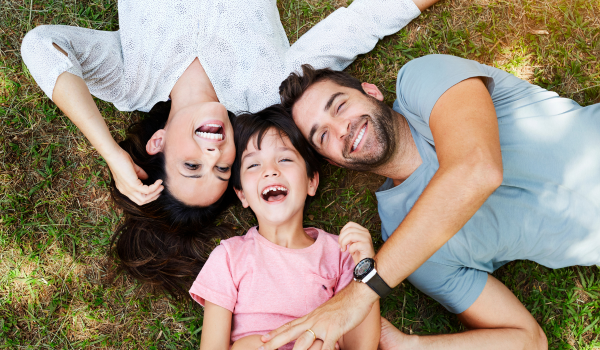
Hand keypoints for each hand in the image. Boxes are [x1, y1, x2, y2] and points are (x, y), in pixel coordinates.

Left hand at [107, 149, 163, 204]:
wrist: (114, 155)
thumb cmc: (120, 159)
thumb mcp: (132, 168)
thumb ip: (139, 174)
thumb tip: (147, 177)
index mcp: (124, 188)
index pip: (137, 198)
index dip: (147, 197)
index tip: (155, 191)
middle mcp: (126, 191)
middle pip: (142, 201)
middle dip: (153, 197)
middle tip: (160, 190)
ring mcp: (129, 189)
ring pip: (144, 199)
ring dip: (155, 193)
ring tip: (161, 186)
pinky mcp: (132, 185)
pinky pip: (147, 190)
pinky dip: (155, 187)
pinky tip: (159, 181)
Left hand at [259, 282, 378, 349]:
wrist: (358, 293)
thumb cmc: (346, 305)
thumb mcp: (328, 314)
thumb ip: (321, 323)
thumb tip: (316, 333)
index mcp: (312, 317)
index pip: (290, 326)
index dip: (276, 332)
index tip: (263, 338)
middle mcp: (313, 321)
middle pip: (290, 333)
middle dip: (275, 342)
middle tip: (262, 348)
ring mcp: (323, 325)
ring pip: (303, 342)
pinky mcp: (334, 330)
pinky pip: (325, 347)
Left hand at [338, 222, 374, 264]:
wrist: (366, 264)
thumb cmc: (359, 254)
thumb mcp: (352, 242)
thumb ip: (348, 236)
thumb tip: (340, 235)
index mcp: (362, 230)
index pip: (350, 224)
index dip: (343, 231)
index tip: (341, 240)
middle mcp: (366, 233)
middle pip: (349, 230)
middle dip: (341, 238)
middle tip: (340, 246)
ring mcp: (367, 239)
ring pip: (350, 235)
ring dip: (344, 243)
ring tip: (344, 249)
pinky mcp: (367, 246)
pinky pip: (354, 245)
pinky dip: (350, 249)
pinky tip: (352, 253)